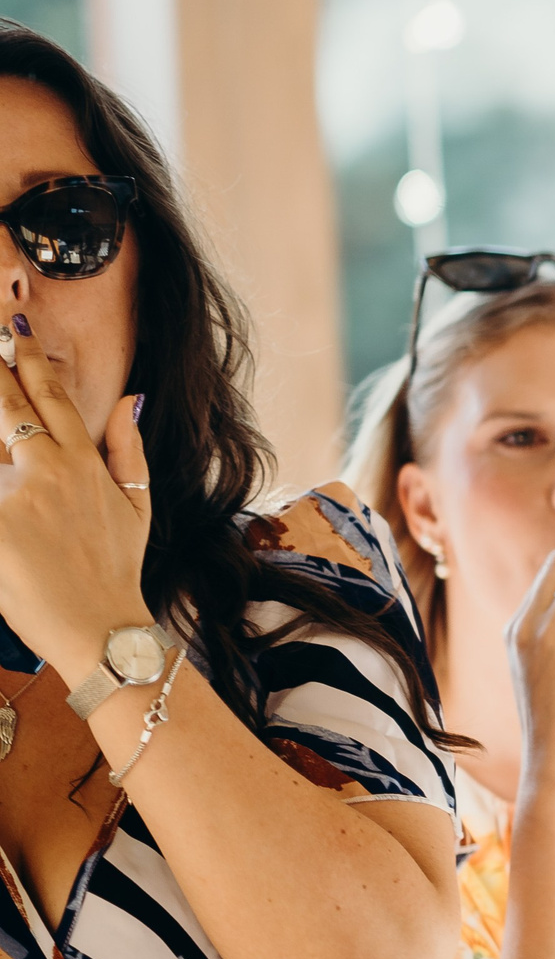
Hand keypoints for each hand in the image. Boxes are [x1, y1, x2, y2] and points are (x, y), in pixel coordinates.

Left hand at [0, 317, 150, 670]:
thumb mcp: (138, 505)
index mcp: (85, 462)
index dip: (29, 359)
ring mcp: (16, 497)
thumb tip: (130, 398)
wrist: (101, 626)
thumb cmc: (116, 568)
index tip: (13, 331)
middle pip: (8, 407)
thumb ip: (128, 448)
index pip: (51, 396)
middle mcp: (49, 471)